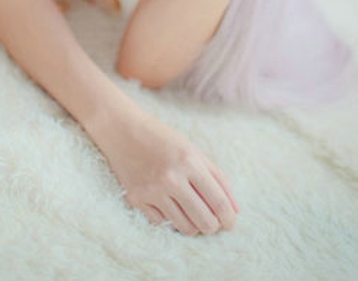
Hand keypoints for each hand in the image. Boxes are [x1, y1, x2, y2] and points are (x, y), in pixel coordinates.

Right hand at [93, 107, 238, 235]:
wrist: (122, 130)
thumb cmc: (162, 139)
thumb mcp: (193, 151)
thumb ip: (217, 178)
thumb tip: (234, 210)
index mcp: (190, 162)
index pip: (219, 202)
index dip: (229, 218)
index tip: (230, 223)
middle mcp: (172, 178)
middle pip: (205, 221)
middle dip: (213, 226)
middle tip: (212, 222)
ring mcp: (153, 190)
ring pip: (185, 227)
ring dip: (193, 226)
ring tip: (192, 214)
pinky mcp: (136, 199)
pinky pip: (162, 223)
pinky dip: (169, 218)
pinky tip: (168, 204)